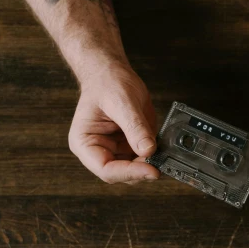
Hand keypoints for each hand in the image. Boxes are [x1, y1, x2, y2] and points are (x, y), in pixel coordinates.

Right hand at [68, 62, 160, 183]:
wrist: (112, 72)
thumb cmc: (107, 83)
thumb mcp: (122, 103)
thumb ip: (135, 127)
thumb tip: (148, 150)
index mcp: (84, 143)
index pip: (105, 169)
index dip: (129, 173)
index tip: (151, 170)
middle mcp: (98, 151)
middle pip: (121, 174)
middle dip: (141, 170)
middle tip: (161, 162)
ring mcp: (114, 151)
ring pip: (134, 170)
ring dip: (150, 164)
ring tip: (164, 152)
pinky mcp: (129, 147)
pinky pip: (143, 159)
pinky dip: (155, 156)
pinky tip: (164, 148)